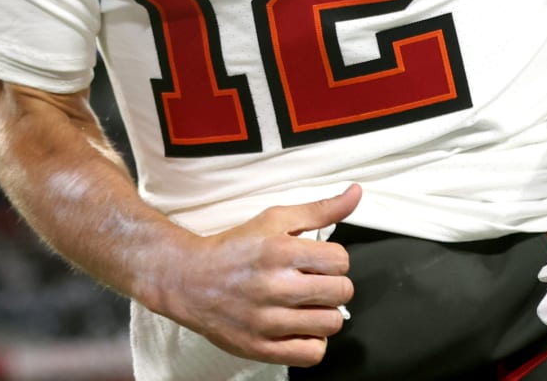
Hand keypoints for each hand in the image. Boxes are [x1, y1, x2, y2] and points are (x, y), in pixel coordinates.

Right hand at [154, 183, 360, 367]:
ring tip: (307, 305)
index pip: (341, 261)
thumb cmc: (235, 247)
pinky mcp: (260, 348)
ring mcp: (267, 321)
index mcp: (280, 251)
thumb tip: (356, 193)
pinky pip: (312, 354)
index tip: (319, 262)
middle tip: (315, 283)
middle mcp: (274, 286)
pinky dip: (313, 341)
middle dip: (334, 286)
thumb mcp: (274, 219)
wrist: (189, 280)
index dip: (335, 260)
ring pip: (331, 324)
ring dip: (325, 314)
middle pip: (341, 293)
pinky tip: (300, 327)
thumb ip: (320, 209)